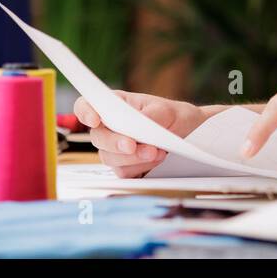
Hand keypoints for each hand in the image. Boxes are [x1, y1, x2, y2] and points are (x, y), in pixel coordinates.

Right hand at [72, 91, 207, 177]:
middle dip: (115, 142)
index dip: (85, 112)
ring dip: (133, 157)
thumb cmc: (175, 117)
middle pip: (97, 137)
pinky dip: (140, 167)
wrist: (191, 136)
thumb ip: (152, 115)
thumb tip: (140, 125)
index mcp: (115, 105)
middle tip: (133, 145)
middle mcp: (110, 127)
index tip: (94, 119)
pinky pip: (123, 172)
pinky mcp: (125, 167)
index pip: (86, 105)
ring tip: (157, 151)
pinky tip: (156, 159)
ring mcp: (115, 149)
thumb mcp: (168, 110)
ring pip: (110, 158)